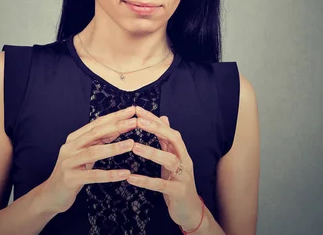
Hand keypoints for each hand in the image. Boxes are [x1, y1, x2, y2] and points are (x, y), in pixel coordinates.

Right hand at [43, 106, 136, 213]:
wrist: (51, 194)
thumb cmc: (73, 172)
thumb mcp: (85, 154)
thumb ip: (99, 142)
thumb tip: (119, 127)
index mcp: (74, 139)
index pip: (96, 124)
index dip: (114, 117)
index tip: (131, 110)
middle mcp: (70, 147)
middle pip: (95, 133)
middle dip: (115, 126)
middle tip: (134, 121)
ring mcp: (69, 163)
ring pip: (93, 152)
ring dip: (114, 147)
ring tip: (131, 144)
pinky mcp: (70, 179)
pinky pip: (93, 176)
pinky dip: (110, 175)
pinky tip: (124, 174)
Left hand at [126, 106, 202, 230]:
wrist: (191, 212)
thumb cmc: (178, 183)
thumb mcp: (173, 159)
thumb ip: (167, 140)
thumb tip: (164, 117)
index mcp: (181, 152)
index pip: (169, 130)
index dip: (154, 119)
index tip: (137, 110)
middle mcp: (184, 161)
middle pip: (174, 139)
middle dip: (157, 129)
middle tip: (138, 121)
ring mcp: (183, 176)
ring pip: (170, 160)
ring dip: (152, 152)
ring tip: (134, 147)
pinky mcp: (178, 192)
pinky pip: (161, 185)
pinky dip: (146, 181)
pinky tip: (131, 178)